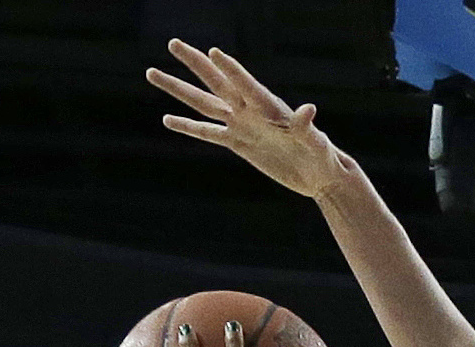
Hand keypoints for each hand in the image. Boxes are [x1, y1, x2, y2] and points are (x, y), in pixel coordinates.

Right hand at [147, 40, 356, 200]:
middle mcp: (250, 111)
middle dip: (195, 64)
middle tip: (173, 43)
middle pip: (216, 83)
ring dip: (178, 90)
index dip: (232, 70)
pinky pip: (207, 133)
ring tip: (152, 72)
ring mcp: (241, 125)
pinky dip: (188, 127)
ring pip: (203, 104)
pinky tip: (167, 119)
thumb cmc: (322, 156)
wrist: (318, 175)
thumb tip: (309, 109)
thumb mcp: (316, 142)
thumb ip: (306, 126)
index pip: (246, 85)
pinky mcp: (238, 144)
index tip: (214, 52)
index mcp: (269, 107)